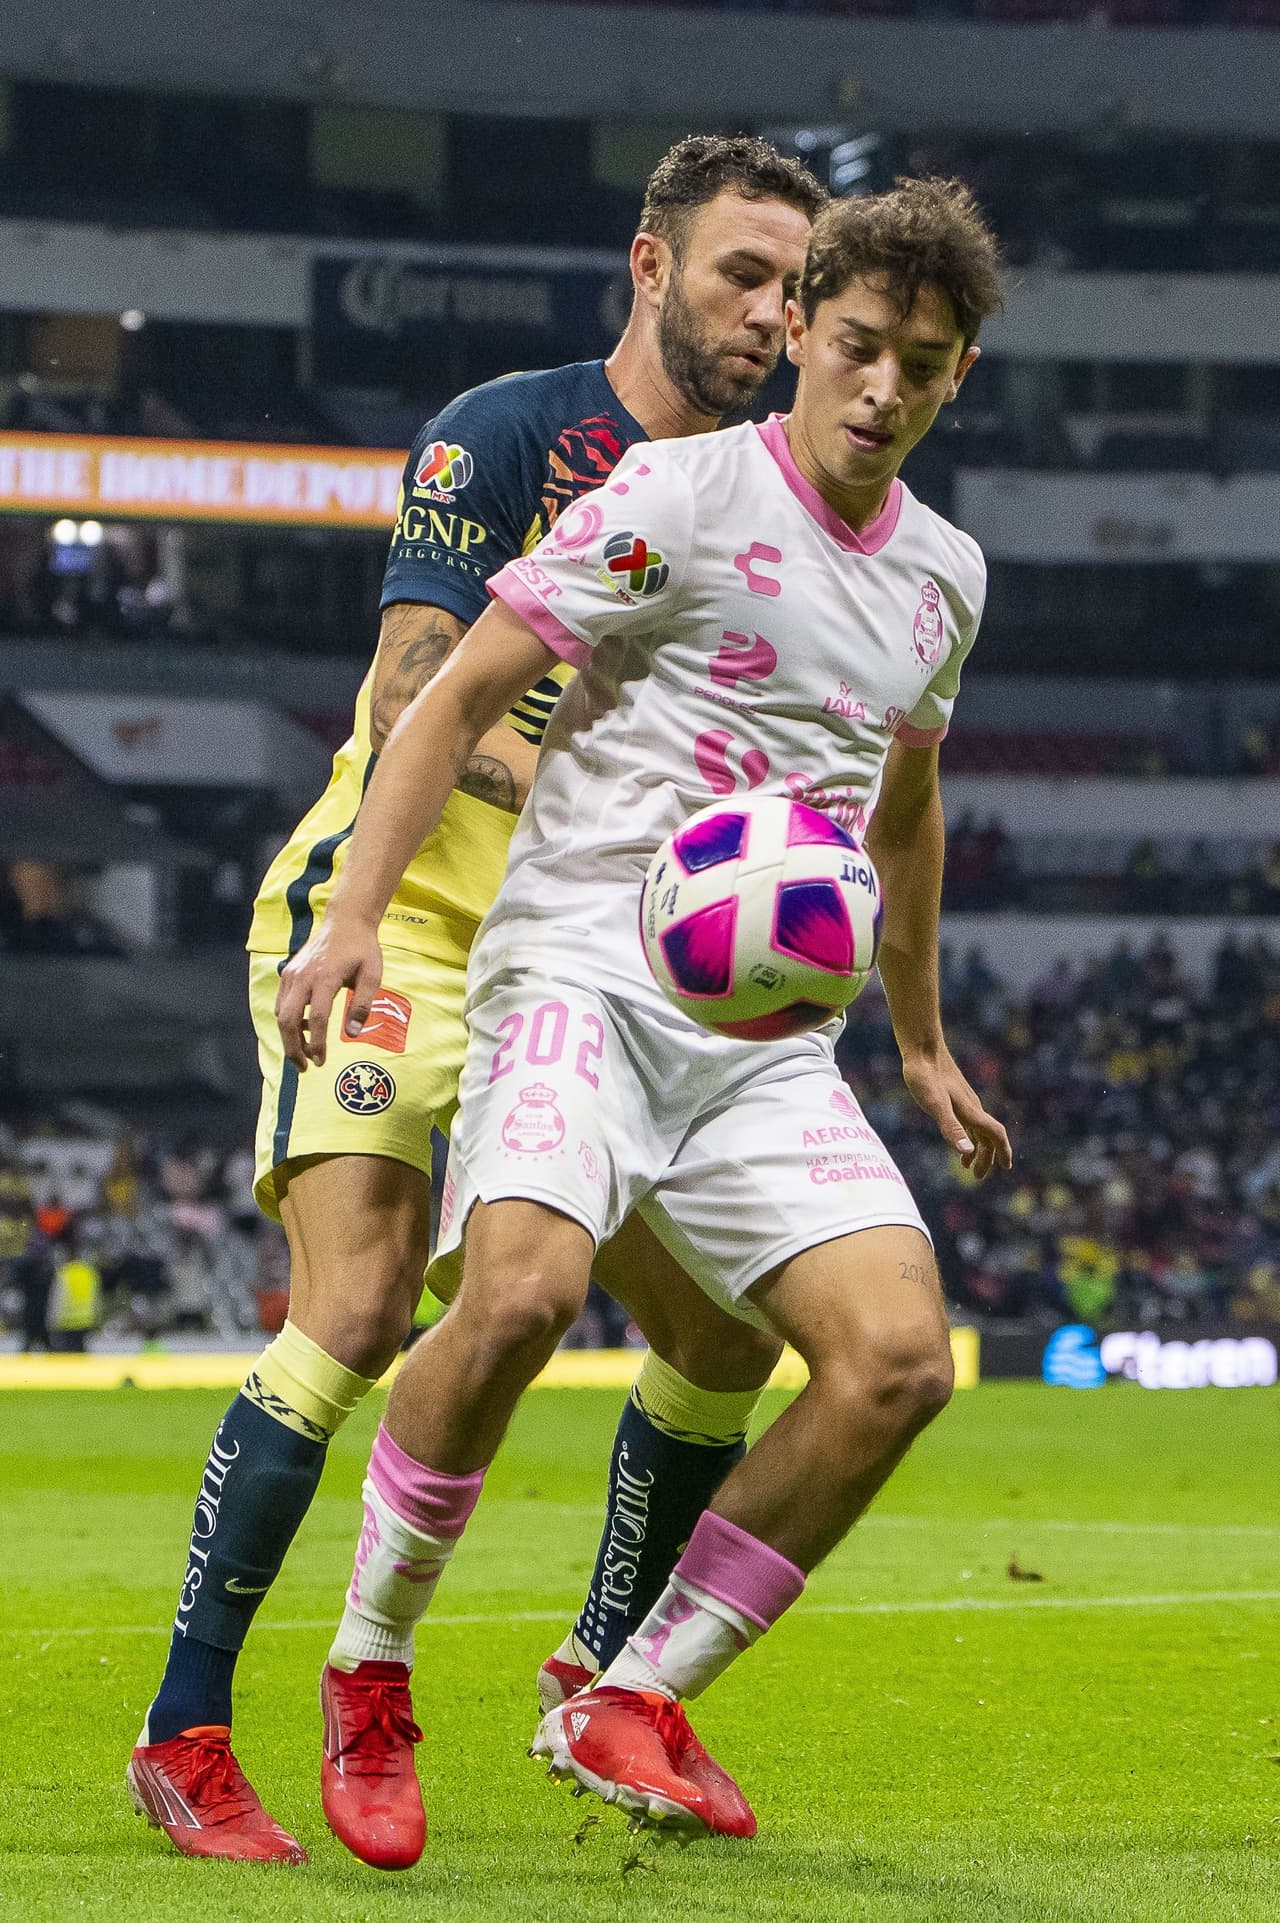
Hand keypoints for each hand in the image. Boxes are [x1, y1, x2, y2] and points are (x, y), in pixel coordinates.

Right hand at [275, 916, 383, 1069]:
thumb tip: (353, 1033)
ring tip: (306, 1052)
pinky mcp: (288, 973)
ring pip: (281, 1013)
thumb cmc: (362, 949)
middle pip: (288, 1019)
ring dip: (290, 1037)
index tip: (321, 1061)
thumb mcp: (372, 975)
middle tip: (304, 1067)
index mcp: (326, 977)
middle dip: (293, 1048)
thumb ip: (362, 1004)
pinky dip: (288, 1020)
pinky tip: (306, 1028)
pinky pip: (282, 1003)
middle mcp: (304, 976)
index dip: (317, 1043)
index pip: (317, 1018)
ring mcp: (292, 974)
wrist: (344, 921)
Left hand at [901, 1045, 1011, 1182]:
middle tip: (978, 1177)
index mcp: (971, 1111)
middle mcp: (972, 1107)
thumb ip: (951, 1128)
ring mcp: (964, 1101)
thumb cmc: (925, 1076)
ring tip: (967, 1166)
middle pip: (988, 1136)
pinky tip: (957, 1139)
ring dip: (977, 1149)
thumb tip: (966, 1152)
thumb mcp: (934, 1104)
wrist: (921, 1047)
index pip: (995, 1134)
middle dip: (987, 1157)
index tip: (1006, 1168)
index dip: (1002, 1151)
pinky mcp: (954, 1095)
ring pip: (978, 1129)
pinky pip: (967, 1120)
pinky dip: (967, 1135)